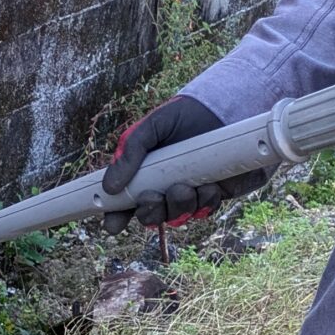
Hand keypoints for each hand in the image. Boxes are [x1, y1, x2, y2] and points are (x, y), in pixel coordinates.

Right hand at [99, 95, 266, 233]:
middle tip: (153, 196)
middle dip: (149, 212)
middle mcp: (164, 189)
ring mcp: (189, 194)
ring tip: (184, 187)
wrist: (224, 109)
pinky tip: (209, 186)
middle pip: (149, 217)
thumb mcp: (151, 127)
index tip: (112, 225)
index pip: (124, 203)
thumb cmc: (183, 116)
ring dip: (178, 207)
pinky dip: (204, 203)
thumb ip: (129, 152)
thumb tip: (109, 186)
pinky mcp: (213, 195)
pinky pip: (204, 211)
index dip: (116, 217)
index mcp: (143, 175)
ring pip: (177, 217)